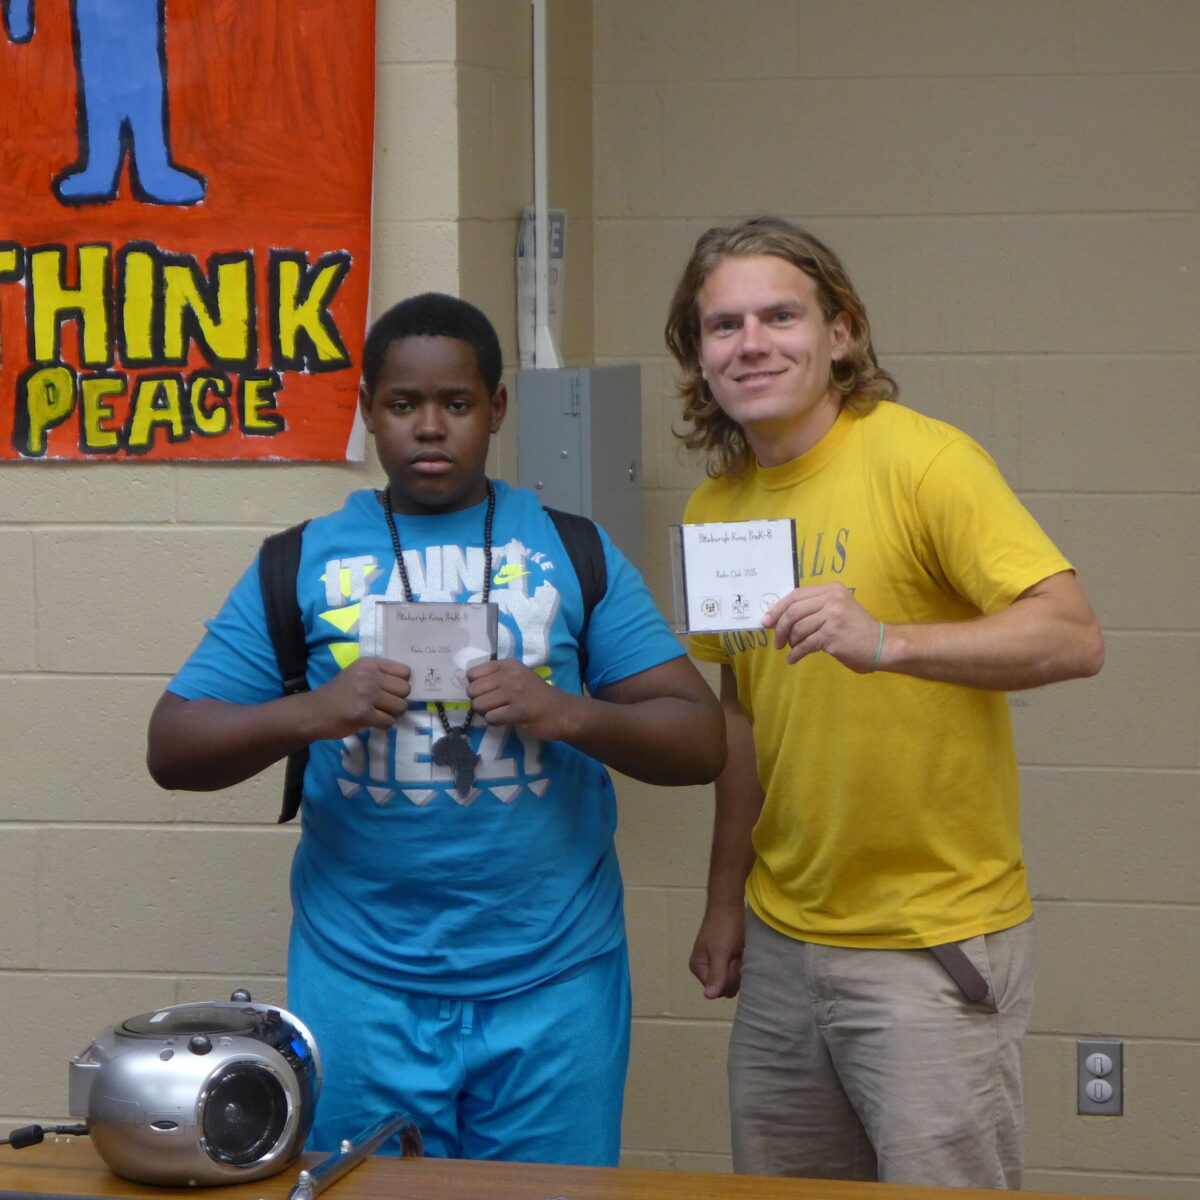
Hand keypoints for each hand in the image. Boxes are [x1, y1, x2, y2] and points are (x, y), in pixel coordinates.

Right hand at [307, 656, 409, 737]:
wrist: (314, 711)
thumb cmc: (339, 694)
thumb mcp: (358, 674)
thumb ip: (380, 675)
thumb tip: (407, 686)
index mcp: (369, 664)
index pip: (405, 672)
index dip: (400, 684)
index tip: (390, 691)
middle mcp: (369, 676)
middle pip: (405, 690)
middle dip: (397, 700)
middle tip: (383, 705)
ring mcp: (366, 694)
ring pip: (400, 706)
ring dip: (391, 713)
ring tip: (377, 713)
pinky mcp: (363, 714)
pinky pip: (389, 721)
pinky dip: (383, 724)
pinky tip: (371, 721)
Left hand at [465, 658, 575, 740]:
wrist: (562, 711)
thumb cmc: (537, 695)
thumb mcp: (518, 676)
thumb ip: (496, 677)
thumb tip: (469, 686)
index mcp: (508, 665)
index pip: (473, 673)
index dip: (476, 686)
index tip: (488, 693)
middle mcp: (510, 675)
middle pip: (473, 690)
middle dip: (479, 701)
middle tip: (493, 706)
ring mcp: (515, 692)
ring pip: (479, 704)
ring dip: (486, 713)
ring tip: (500, 713)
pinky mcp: (519, 711)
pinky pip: (491, 718)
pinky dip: (495, 722)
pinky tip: (507, 719)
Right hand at [689, 904, 745, 998]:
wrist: (731, 904)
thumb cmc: (724, 927)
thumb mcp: (720, 952)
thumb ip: (716, 975)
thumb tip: (708, 997)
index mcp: (698, 967)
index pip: (717, 990)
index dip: (727, 977)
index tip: (730, 959)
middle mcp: (706, 968)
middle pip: (725, 987)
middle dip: (733, 973)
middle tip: (733, 953)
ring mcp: (717, 963)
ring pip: (734, 980)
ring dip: (739, 968)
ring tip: (737, 951)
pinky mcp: (728, 958)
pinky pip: (738, 972)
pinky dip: (742, 963)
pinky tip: (741, 952)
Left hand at [763, 582, 881, 669]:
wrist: (882, 644)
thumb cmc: (856, 629)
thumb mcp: (837, 609)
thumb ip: (814, 609)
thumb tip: (779, 618)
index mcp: (831, 589)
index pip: (796, 595)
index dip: (778, 608)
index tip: (766, 620)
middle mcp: (832, 599)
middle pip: (793, 612)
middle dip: (779, 627)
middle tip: (776, 641)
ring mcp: (833, 617)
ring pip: (798, 629)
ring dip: (791, 642)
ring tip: (792, 649)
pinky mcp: (832, 635)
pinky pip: (805, 645)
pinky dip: (796, 654)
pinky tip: (793, 659)